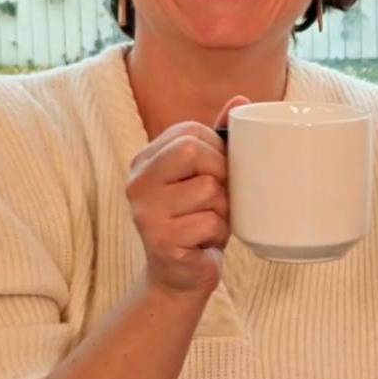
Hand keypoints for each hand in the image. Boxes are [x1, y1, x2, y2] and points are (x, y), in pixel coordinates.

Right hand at [126, 96, 249, 295]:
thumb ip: (218, 139)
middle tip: (216, 200)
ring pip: (209, 190)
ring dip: (222, 210)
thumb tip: (241, 100)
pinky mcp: (160, 241)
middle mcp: (137, 183)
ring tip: (208, 223)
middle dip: (220, 176)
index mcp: (145, 161)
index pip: (189, 132)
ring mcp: (145, 213)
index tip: (218, 173)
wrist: (180, 278)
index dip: (217, 150)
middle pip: (194, 152)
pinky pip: (209, 223)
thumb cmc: (197, 221)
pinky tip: (203, 242)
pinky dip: (217, 234)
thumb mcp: (207, 176)